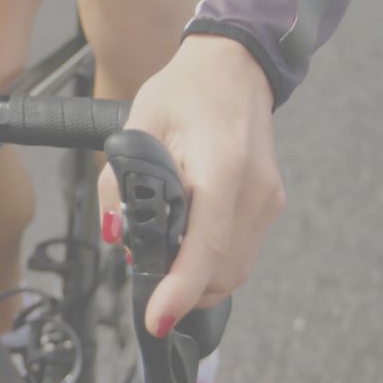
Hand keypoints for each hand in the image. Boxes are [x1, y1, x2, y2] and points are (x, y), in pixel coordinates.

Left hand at [97, 34, 285, 337]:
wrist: (232, 66)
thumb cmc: (184, 91)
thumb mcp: (135, 125)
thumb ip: (118, 182)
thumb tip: (114, 233)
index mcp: (221, 166)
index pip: (205, 244)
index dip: (179, 288)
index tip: (157, 316)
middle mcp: (253, 189)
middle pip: (221, 271)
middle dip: (180, 287)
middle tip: (141, 273)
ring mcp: (267, 199)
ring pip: (235, 269)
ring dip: (196, 279)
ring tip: (159, 257)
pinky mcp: (268, 203)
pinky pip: (241, 252)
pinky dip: (210, 262)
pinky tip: (183, 246)